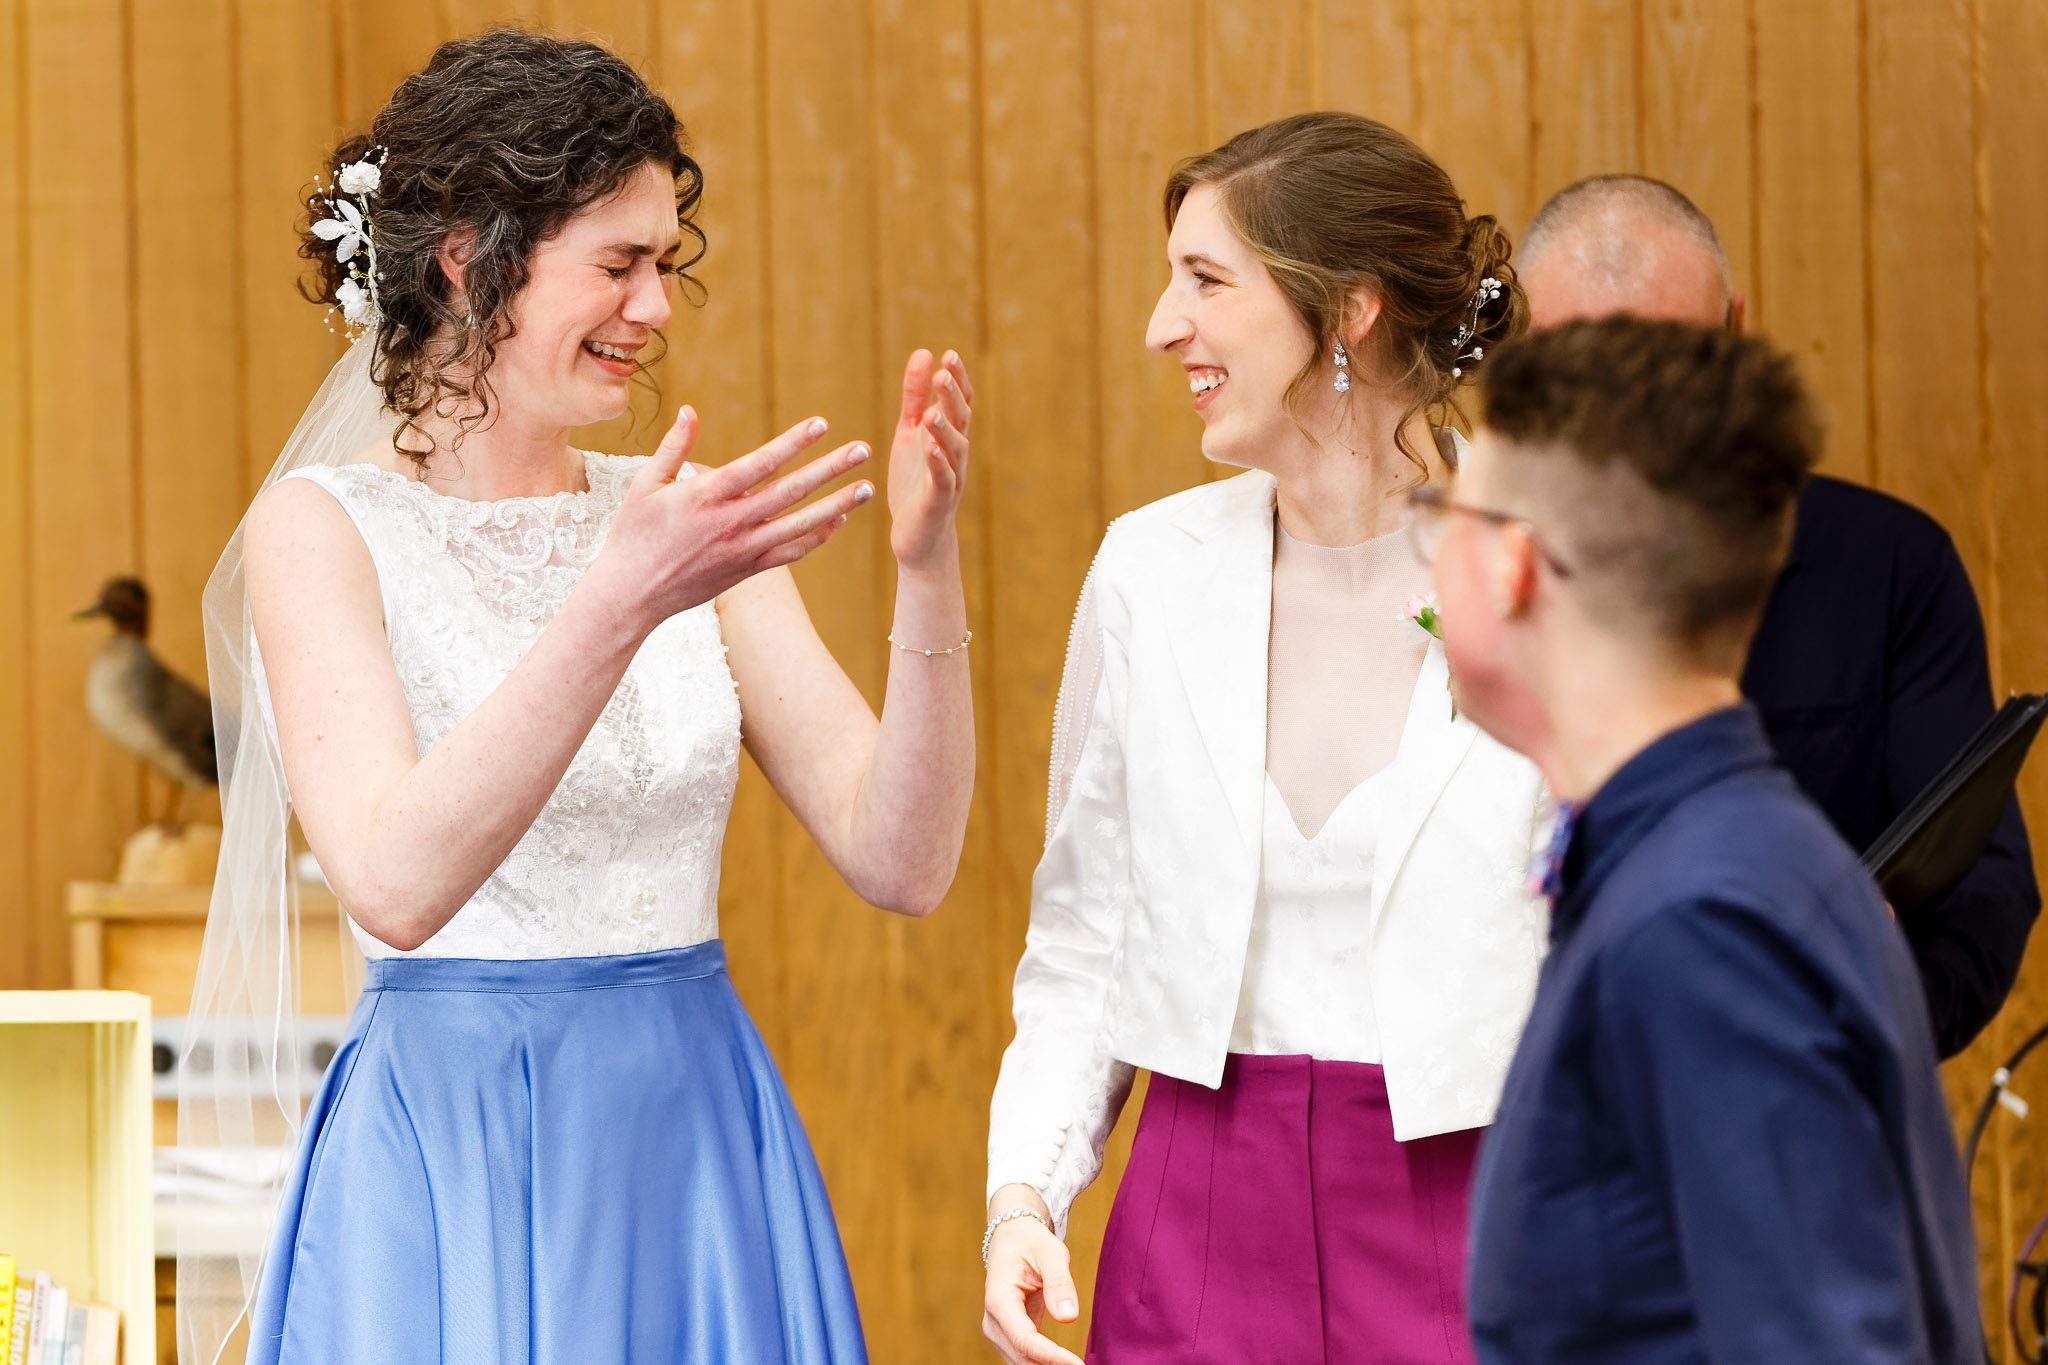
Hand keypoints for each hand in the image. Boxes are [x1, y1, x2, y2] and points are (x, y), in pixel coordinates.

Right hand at [595, 406, 873, 634]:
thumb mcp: (646, 485)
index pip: (760, 462)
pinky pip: (791, 553)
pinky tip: (839, 521)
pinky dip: (817, 537)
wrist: (631, 594)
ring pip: (800, 524)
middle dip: (830, 468)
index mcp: (706, 495)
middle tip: (862, 449)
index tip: (822, 424)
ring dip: (837, 505)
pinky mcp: (747, 571)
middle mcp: (731, 521)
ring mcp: (743, 549)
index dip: (793, 442)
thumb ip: (674, 447)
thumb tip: (691, 410)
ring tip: (867, 488)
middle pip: (791, 491)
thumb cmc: (633, 534)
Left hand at [887, 348, 973, 571]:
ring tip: (932, 412)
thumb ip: (914, 397)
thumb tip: (923, 353)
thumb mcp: (910, 434)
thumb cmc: (915, 483)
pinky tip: (929, 448)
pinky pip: (942, 480)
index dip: (957, 380)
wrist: (918, 537)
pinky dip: (938, 463)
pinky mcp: (938, 502)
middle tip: (943, 374)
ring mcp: (950, 478)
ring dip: (944, 430)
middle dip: (952, 398)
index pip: (959, 402)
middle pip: (959, 421)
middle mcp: (955, 454)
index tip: (948, 355)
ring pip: (953, 450)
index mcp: (948, 436)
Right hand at [982, 1209, 1084, 1364]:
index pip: (1024, 1339)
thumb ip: (1059, 1283)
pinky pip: (1025, 1357)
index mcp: (999, 1299)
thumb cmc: (1031, 1242)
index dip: (1050, 1356)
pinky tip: (1065, 1363)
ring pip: (1021, 1362)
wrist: (1012, 1239)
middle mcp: (993, 1320)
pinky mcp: (1009, 1335)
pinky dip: (1044, 1363)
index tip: (1078, 1364)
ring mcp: (998, 1330)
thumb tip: (1068, 1318)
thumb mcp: (1050, 1253)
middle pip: (1021, 1356)